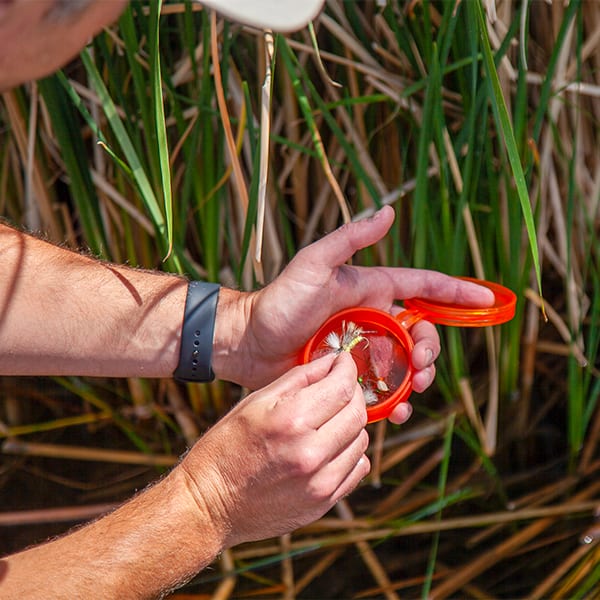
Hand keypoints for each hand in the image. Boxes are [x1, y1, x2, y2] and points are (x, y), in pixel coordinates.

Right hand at [179, 352, 368, 546]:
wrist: (209, 504)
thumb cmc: (227, 446)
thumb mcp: (255, 402)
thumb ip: (299, 378)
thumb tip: (331, 362)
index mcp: (292, 420)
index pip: (342, 387)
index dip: (348, 369)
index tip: (344, 363)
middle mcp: (311, 452)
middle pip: (358, 413)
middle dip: (353, 394)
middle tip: (340, 388)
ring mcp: (320, 481)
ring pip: (361, 440)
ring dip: (351, 424)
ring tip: (330, 419)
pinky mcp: (323, 502)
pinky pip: (357, 469)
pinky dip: (350, 453)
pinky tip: (330, 447)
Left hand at [214, 206, 493, 422]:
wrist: (248, 342)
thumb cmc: (280, 300)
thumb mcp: (313, 263)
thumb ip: (350, 239)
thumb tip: (388, 211)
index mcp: (372, 291)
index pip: (423, 288)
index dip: (456, 292)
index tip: (487, 298)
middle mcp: (374, 321)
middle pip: (422, 335)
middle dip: (432, 350)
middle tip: (423, 366)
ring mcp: (363, 352)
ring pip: (407, 366)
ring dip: (420, 379)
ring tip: (414, 389)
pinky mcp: (349, 379)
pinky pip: (382, 393)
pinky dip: (394, 403)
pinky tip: (395, 412)